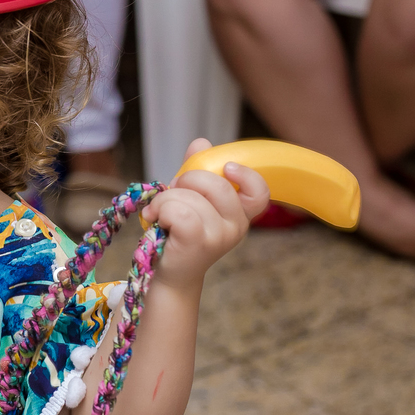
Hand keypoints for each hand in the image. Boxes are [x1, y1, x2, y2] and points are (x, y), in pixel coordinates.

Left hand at [141, 138, 269, 289]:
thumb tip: (202, 142)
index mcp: (238, 212)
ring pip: (191, 197)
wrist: (168, 272)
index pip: (260, 192)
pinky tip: (155, 219)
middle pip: (216, 183)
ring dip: (165, 199)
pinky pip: (180, 211)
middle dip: (186, 180)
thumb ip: (197, 170)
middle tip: (172, 194)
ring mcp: (220, 236)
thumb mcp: (189, 196)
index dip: (247, 175)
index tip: (227, 167)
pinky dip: (161, 209)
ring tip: (158, 213)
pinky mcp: (199, 243)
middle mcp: (237, 225)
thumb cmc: (178, 231)